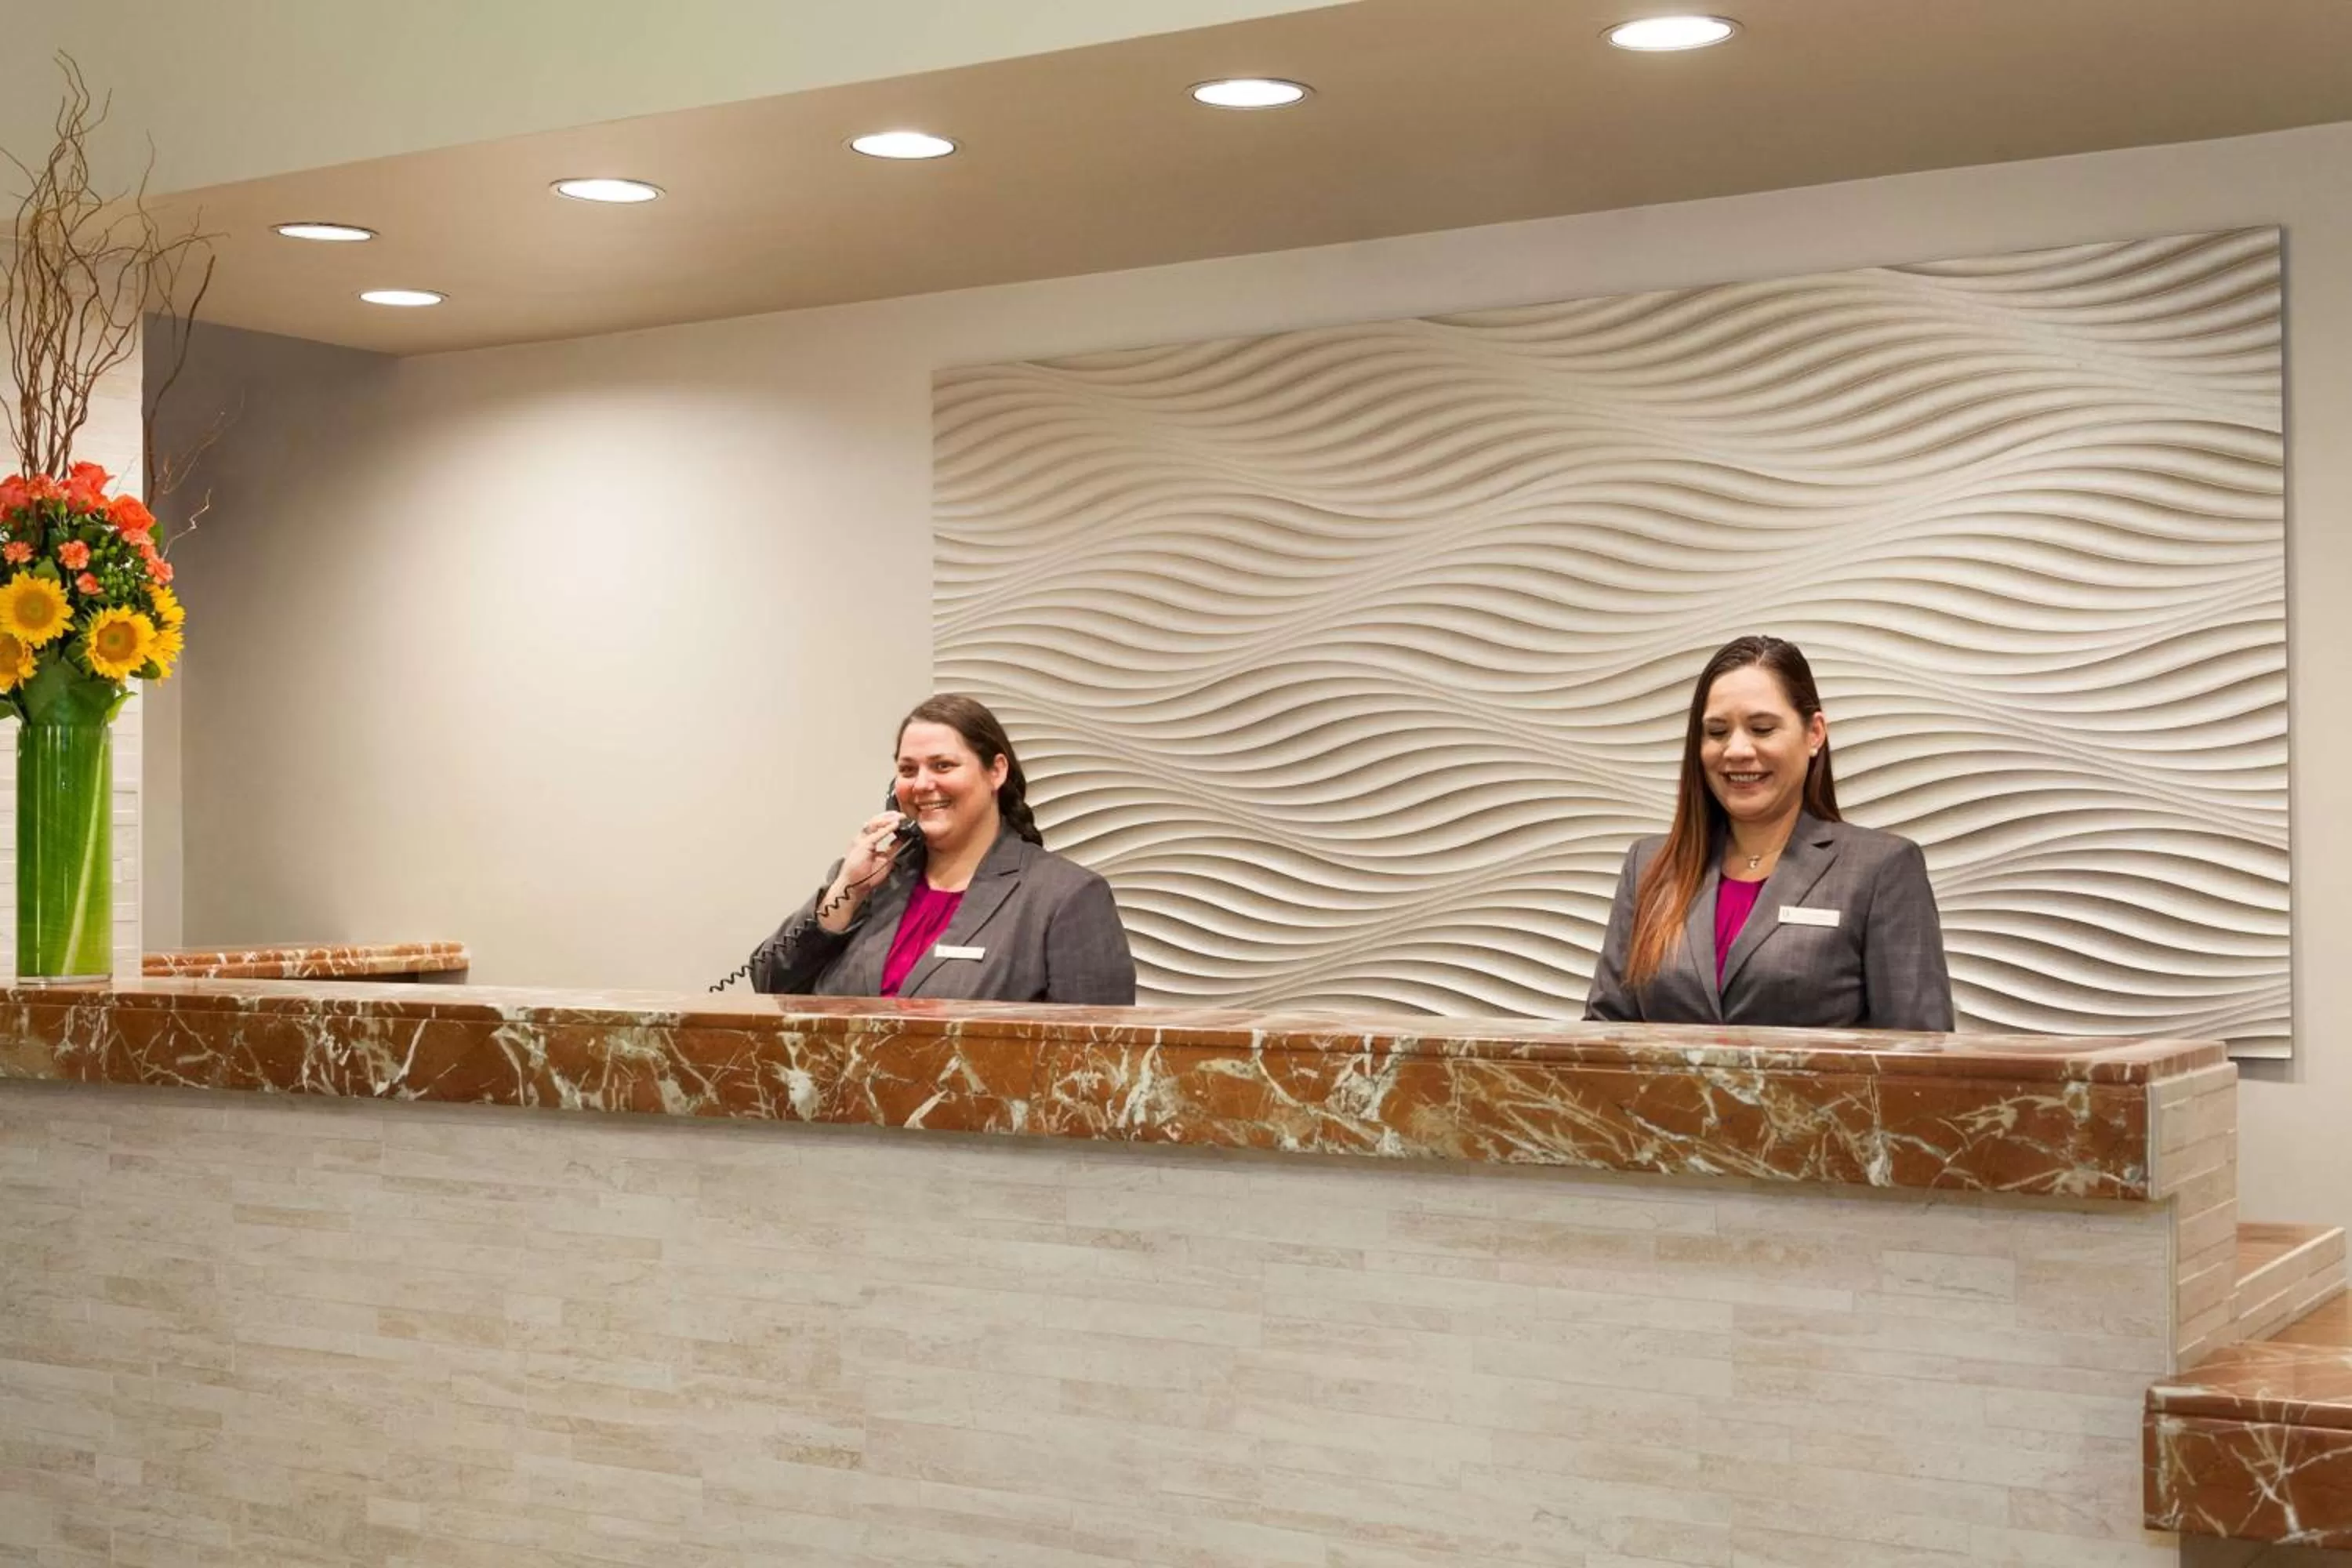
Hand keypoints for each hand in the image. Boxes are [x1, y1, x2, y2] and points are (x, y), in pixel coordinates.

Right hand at [817, 812, 907, 931]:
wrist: (855, 886)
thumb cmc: (867, 876)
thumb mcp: (886, 859)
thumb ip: (893, 848)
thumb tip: (904, 838)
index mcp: (866, 840)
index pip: (877, 825)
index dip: (889, 820)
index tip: (901, 818)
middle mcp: (862, 838)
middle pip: (875, 821)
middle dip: (889, 816)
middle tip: (902, 815)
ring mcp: (861, 840)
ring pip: (874, 823)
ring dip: (888, 819)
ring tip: (900, 817)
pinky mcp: (862, 845)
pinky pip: (876, 834)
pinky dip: (886, 828)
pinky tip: (895, 825)